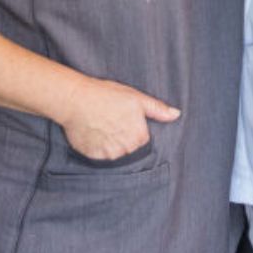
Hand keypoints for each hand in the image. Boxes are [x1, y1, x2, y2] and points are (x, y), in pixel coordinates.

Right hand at [54, 77, 179, 161]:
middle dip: (123, 140)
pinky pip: (100, 157)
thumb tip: (176, 114)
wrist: (76, 99)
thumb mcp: (136, 98)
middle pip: (130, 150)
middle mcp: (125, 149)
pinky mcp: (93, 157)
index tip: (124, 121)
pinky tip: (93, 134)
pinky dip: (97, 148)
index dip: (134, 131)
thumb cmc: (107, 95)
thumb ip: (157, 109)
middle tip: (112, 123)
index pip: (143, 142)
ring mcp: (108, 154)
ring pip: (115, 155)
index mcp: (139, 136)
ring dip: (111, 146)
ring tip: (102, 128)